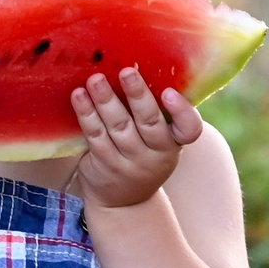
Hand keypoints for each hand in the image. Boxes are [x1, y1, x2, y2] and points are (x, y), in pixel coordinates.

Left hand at [73, 68, 201, 208]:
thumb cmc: (143, 156)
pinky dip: (86, 114)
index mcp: (174, 143)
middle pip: (149, 122)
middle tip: (126, 72)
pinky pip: (95, 136)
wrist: (124, 203)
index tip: (169, 92)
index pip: (189, 130)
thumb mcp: (159, 142)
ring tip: (95, 79)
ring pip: (118, 127)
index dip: (181, 111)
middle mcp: (156, 154)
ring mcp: (129, 162)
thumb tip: (137, 64)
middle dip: (137, 96)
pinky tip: (79, 96)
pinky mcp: (104, 164)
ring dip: (105, 100)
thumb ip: (155, 113)